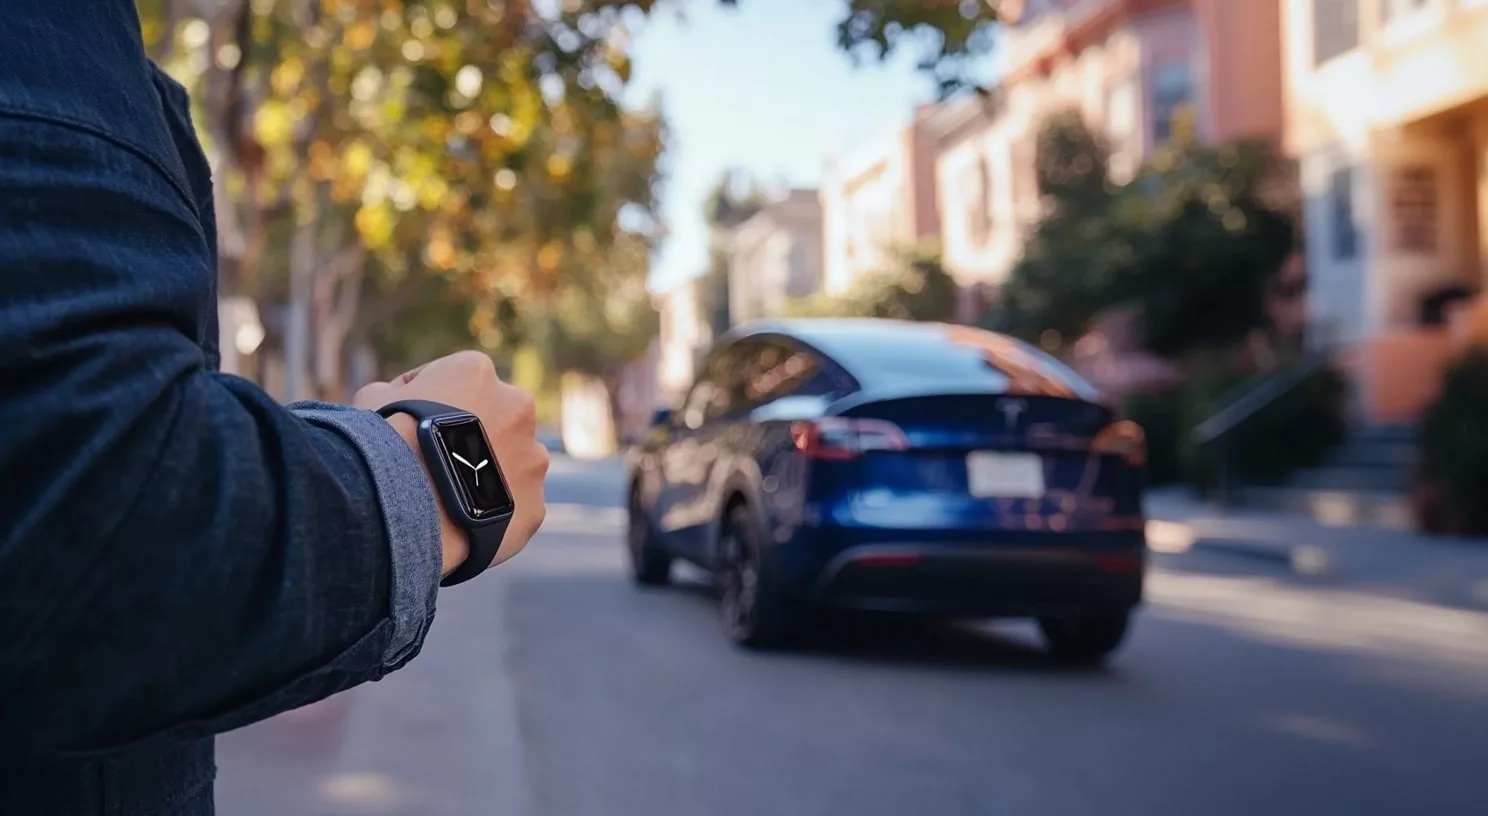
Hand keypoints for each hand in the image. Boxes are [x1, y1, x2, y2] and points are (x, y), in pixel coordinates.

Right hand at [353, 350, 548, 577]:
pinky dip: (494, 516)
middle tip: (436, 464)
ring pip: (513, 466)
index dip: (430, 402)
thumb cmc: (383, 446)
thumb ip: (395, 392)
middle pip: (495, 421)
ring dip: (489, 476)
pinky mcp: (534, 506)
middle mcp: (517, 407)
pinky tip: (463, 525)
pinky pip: (514, 509)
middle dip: (471, 438)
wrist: (403, 506)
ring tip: (450, 499)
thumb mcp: (374, 399)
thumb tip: (394, 398)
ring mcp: (532, 459)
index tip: (412, 425)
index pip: (456, 379)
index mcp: (477, 372)